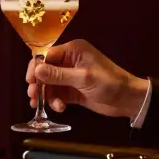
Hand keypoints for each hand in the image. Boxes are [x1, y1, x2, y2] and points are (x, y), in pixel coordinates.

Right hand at [26, 39, 148, 119]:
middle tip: (33, 96)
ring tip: (46, 105)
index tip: (29, 81)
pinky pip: (57, 94)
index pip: (47, 55)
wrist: (128, 100)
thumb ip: (59, 75)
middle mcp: (69, 61)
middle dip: (39, 83)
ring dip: (47, 95)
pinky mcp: (73, 90)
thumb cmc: (110, 83)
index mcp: (73, 50)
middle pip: (45, 70)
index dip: (36, 68)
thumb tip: (36, 70)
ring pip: (50, 84)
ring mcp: (71, 76)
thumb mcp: (83, 78)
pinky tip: (59, 108)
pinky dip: (55, 101)